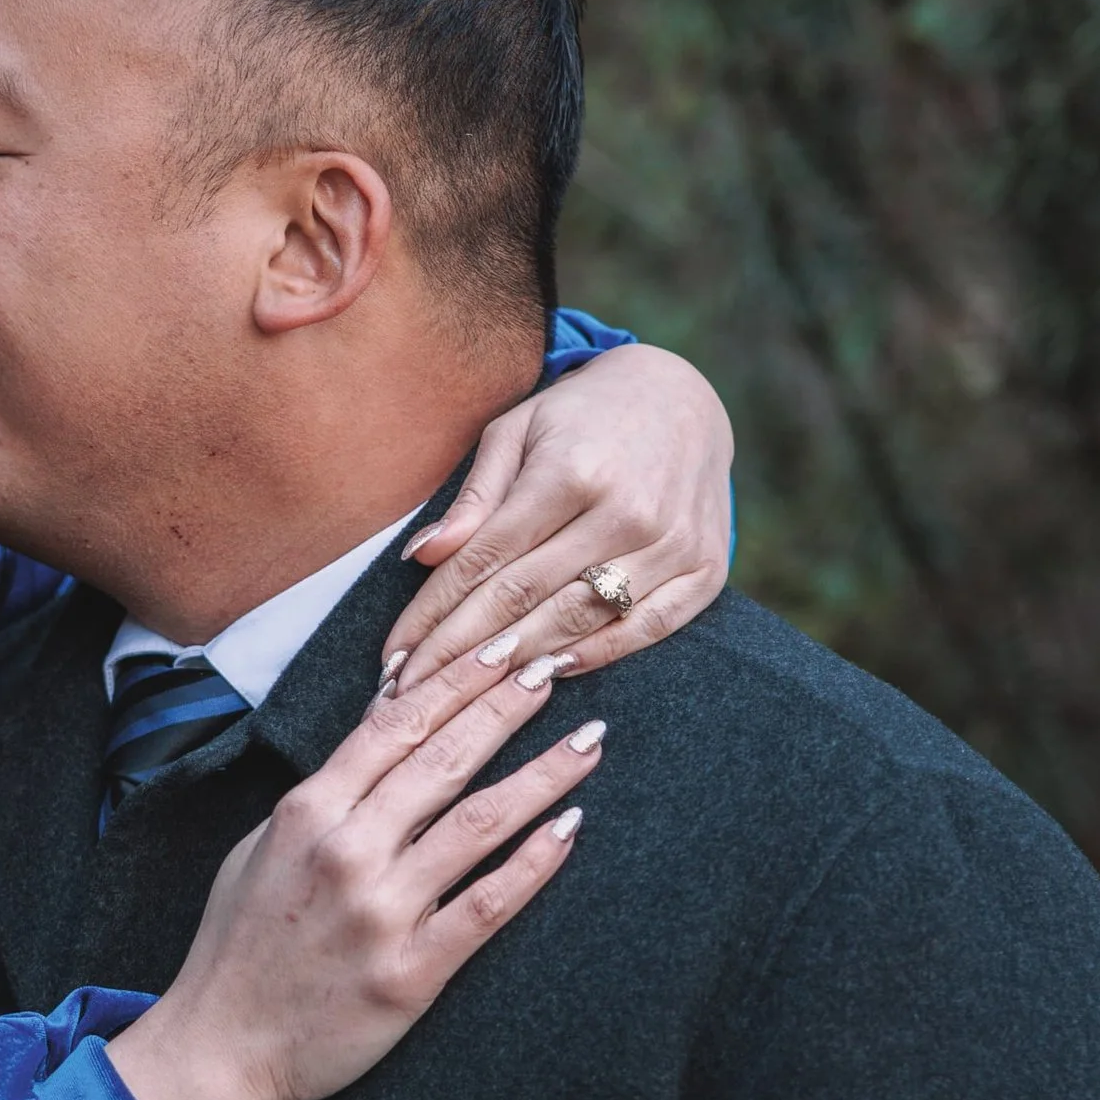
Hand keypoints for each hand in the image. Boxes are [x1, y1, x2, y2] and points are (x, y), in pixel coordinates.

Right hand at [106, 647, 600, 1099]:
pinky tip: (570, 830)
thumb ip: (326, 788)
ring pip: (478, 824)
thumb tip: (384, 717)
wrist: (222, 1045)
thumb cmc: (240, 943)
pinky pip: (487, 906)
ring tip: (589, 742)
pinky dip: (533, 864)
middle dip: (508, 708)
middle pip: (445, 759)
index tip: (504, 648)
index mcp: (307, 811)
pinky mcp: (411, 972)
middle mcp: (346, 851)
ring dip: (541, 777)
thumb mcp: (264, 844)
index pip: (396, 724)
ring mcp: (381, 912)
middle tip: (557, 670)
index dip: (457, 680)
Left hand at [379, 342, 732, 692]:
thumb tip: (420, 556)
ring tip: (465, 698)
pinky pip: (645, 630)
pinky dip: (595, 657)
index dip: (434, 614)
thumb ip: (475, 497)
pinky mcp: (706, 570)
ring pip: (578, 621)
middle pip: (525, 599)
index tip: (393, 655)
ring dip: (517, 666)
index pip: (486, 560)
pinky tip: (546, 678)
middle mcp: (626, 511)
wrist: (683, 400)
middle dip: (460, 653)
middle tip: (413, 693)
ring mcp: (672, 545)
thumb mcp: (518, 431)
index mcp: (571, 471)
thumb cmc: (582, 416)